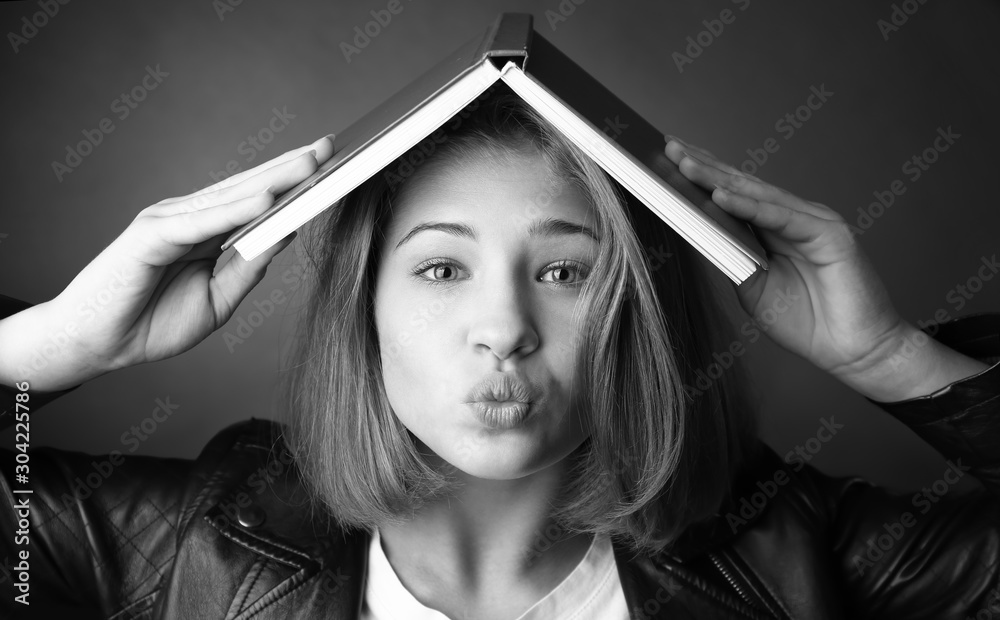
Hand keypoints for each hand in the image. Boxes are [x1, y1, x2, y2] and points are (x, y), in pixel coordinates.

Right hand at [0, 135, 334, 390]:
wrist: (99, 345)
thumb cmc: (151, 321)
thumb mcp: (218, 297)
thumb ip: (249, 265)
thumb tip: (286, 232)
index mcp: (207, 230)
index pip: (256, 198)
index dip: (292, 182)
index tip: (330, 168)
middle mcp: (190, 216)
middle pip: (249, 187)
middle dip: (291, 167)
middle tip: (331, 148)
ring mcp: (169, 221)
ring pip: (231, 195)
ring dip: (273, 177)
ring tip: (311, 162)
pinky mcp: (151, 234)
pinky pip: (202, 221)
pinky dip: (235, 208)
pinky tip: (267, 198)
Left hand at [663, 137, 986, 400]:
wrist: (857, 351)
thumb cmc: (809, 322)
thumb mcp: (754, 288)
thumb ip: (732, 258)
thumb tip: (698, 232)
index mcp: (774, 228)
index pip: (733, 194)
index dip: (701, 177)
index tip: (664, 162)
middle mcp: (793, 217)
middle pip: (741, 186)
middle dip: (703, 167)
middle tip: (667, 148)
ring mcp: (813, 220)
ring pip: (757, 193)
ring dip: (717, 178)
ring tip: (684, 164)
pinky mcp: (829, 233)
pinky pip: (780, 216)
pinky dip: (749, 205)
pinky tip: (720, 197)